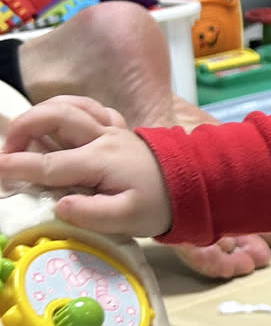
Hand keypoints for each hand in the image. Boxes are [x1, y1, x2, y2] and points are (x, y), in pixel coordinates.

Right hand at [0, 97, 171, 236]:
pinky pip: (91, 108)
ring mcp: (111, 130)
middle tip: (6, 153)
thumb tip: (58, 205)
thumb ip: (90, 214)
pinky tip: (59, 121)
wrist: (197, 185)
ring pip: (71, 105)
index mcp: (100, 162)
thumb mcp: (127, 219)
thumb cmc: (160, 205)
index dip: (17, 167)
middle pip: (55, 117)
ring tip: (22, 132)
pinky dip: (69, 108)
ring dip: (42, 113)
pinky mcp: (119, 129)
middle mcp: (102, 138)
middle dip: (23, 129)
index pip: (49, 163)